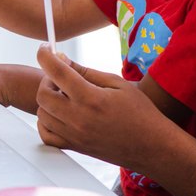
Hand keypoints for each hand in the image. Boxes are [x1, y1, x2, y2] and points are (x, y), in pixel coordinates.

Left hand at [35, 45, 167, 169]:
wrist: (153, 147)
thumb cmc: (140, 112)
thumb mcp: (117, 83)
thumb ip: (86, 71)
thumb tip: (61, 59)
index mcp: (91, 98)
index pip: (56, 71)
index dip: (45, 55)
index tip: (44, 48)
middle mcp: (78, 118)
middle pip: (43, 94)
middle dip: (48, 79)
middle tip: (61, 77)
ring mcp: (74, 135)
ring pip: (42, 113)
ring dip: (48, 100)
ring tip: (66, 96)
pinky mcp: (74, 147)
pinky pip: (45, 134)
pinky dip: (46, 122)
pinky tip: (59, 114)